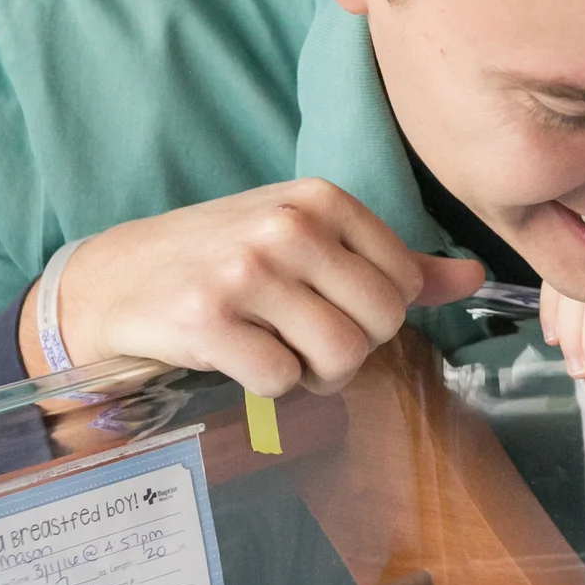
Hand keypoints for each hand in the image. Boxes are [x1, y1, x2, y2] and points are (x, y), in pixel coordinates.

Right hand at [25, 180, 485, 394]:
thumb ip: (390, 261)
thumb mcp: (305, 242)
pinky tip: (236, 359)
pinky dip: (267, 385)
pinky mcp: (208, 320)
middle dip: (350, 349)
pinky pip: (282, 380)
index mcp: (320, 199)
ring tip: (275, 352)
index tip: (330, 308)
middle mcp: (287, 225)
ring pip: (340, 355)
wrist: (111, 282)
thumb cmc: (219, 261)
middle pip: (380, 322)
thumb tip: (473, 277)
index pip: (405, 282)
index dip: (375, 314)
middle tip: (302, 341)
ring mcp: (246, 270)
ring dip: (313, 374)